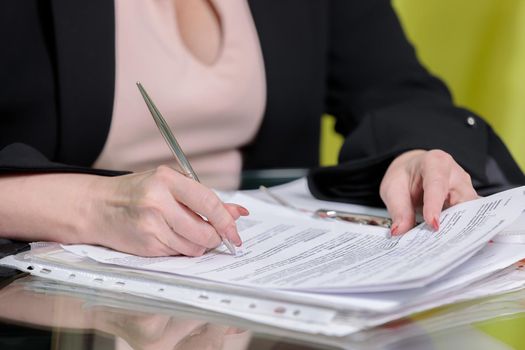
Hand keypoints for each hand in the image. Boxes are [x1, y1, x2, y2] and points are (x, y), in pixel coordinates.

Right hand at [84, 165, 247, 255]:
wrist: (97, 207)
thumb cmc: (137, 192)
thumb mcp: (170, 185)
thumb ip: (205, 199)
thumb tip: (238, 212)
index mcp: (167, 180)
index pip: (208, 203)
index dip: (226, 221)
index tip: (234, 232)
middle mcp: (158, 202)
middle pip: (204, 231)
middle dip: (214, 238)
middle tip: (213, 235)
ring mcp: (151, 226)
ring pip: (193, 247)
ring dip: (198, 245)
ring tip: (186, 232)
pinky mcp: (146, 246)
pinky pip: (177, 254)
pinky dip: (181, 249)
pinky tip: (169, 236)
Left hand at [380, 149, 477, 234]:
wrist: (411, 170)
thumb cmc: (404, 176)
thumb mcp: (392, 189)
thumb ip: (398, 209)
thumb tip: (400, 230)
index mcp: (435, 162)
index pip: (437, 184)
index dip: (435, 206)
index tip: (433, 224)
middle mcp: (455, 173)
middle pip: (462, 198)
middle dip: (455, 220)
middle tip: (443, 242)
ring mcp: (465, 187)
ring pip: (471, 209)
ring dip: (461, 228)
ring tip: (450, 245)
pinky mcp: (468, 200)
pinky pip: (469, 216)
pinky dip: (462, 229)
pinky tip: (455, 242)